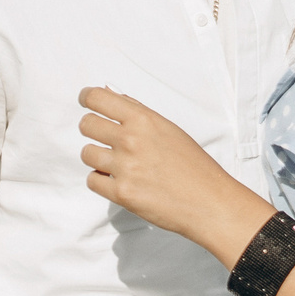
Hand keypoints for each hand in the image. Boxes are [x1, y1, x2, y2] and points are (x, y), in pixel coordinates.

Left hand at [78, 87, 274, 264]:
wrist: (209, 202)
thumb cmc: (193, 166)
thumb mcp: (168, 129)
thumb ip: (137, 112)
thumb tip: (109, 93)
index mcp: (144, 119)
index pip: (98, 98)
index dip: (86, 97)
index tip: (85, 100)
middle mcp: (131, 140)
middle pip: (86, 125)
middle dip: (92, 130)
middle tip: (104, 138)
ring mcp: (125, 167)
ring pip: (87, 153)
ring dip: (98, 158)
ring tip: (117, 163)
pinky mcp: (121, 193)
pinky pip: (92, 180)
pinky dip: (102, 181)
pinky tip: (118, 181)